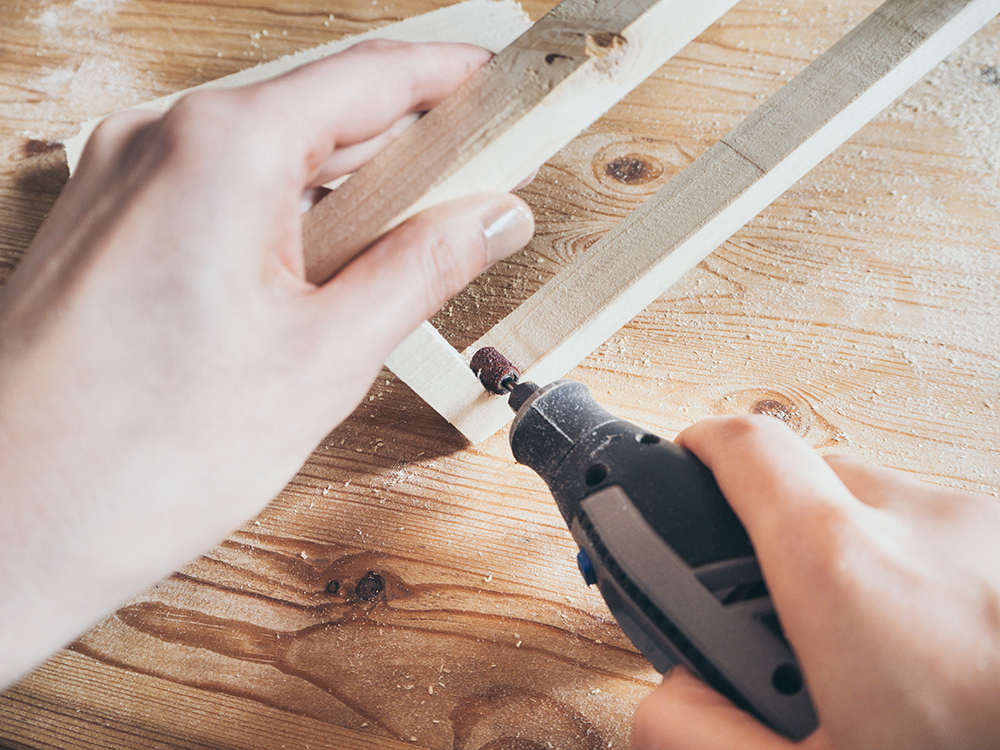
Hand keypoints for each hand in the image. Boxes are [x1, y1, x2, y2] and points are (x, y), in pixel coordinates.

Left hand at [0, 40, 533, 686]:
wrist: (13, 525)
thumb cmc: (141, 455)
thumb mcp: (325, 358)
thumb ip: (422, 269)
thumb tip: (489, 218)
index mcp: (220, 151)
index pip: (367, 78)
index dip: (446, 76)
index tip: (494, 82)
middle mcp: (157, 143)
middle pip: (314, 111)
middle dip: (400, 143)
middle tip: (470, 180)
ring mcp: (120, 179)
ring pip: (264, 154)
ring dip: (340, 187)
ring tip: (401, 239)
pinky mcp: (104, 223)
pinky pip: (214, 189)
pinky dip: (279, 212)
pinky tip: (313, 268)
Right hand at [631, 415, 999, 749]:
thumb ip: (705, 734)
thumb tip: (668, 695)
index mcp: (846, 572)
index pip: (747, 448)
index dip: (702, 446)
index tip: (686, 461)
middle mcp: (921, 525)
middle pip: (813, 479)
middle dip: (779, 532)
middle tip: (790, 616)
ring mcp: (986, 527)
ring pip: (885, 507)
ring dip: (858, 557)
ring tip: (881, 652)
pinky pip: (947, 532)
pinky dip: (922, 572)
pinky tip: (943, 650)